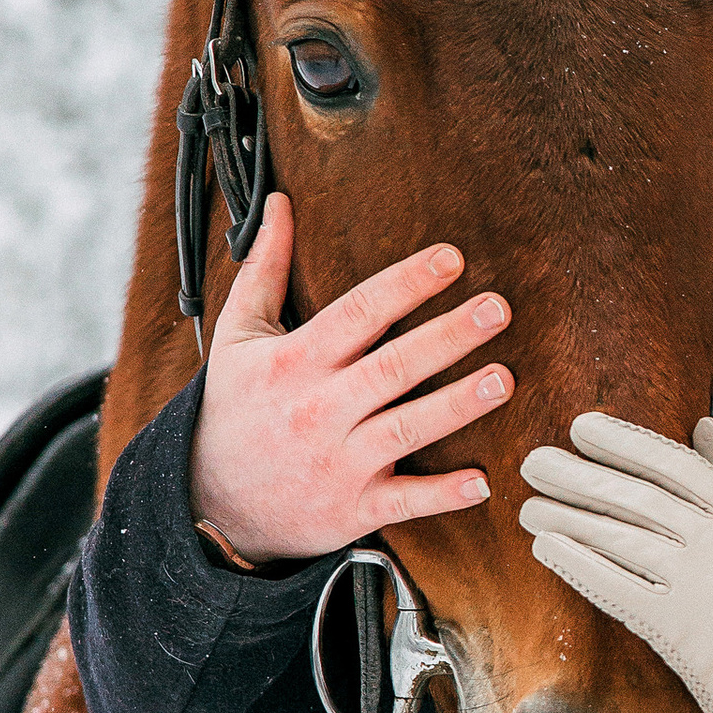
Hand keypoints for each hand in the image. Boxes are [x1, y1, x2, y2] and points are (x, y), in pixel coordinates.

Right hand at [187, 193, 512, 567]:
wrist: (209, 502)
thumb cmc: (234, 409)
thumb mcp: (239, 336)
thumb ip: (264, 269)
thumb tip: (279, 204)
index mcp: (295, 361)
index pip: (358, 313)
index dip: (406, 284)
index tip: (452, 258)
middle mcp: (320, 408)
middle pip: (393, 366)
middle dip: (448, 337)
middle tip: (497, 308)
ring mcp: (339, 461)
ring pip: (406, 428)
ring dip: (458, 405)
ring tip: (503, 378)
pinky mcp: (353, 508)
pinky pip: (404, 501)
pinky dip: (443, 495)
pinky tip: (483, 480)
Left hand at [521, 415, 712, 712]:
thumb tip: (702, 423)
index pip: (675, 467)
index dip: (626, 443)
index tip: (582, 428)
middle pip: (639, 500)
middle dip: (581, 478)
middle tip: (534, 462)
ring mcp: (695, 586)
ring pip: (622, 540)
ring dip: (569, 519)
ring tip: (529, 506)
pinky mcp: (673, 627)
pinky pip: (616, 587)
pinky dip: (579, 564)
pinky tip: (546, 546)